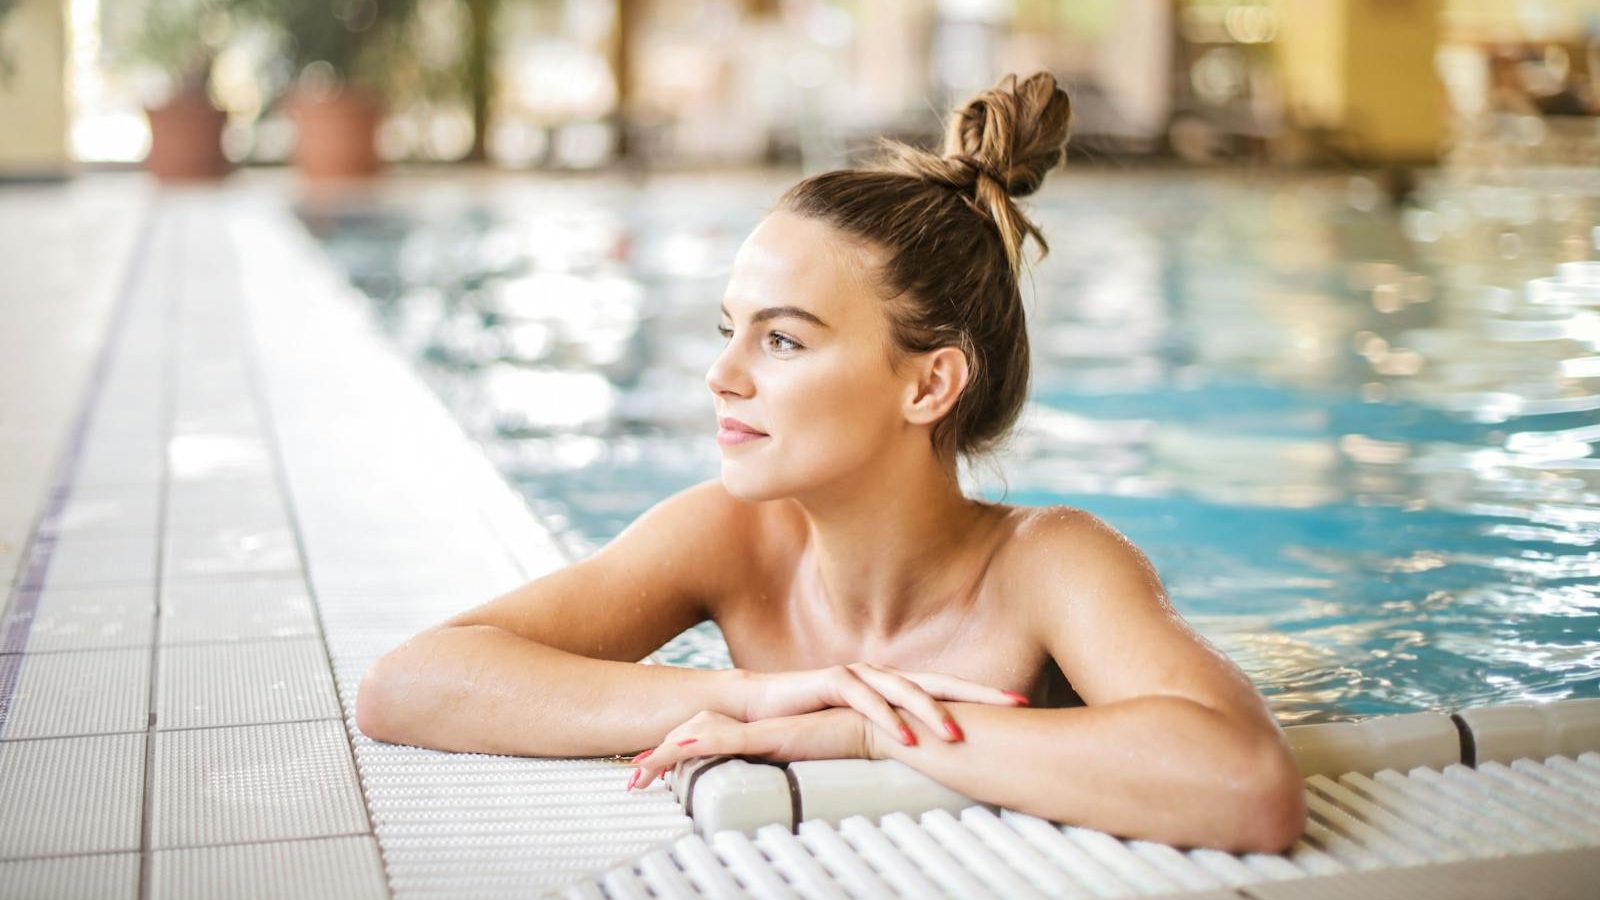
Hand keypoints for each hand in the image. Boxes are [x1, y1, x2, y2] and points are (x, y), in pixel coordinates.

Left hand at [627, 707, 881, 790]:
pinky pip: (720, 740)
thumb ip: (795, 773)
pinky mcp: (767, 736)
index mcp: (762, 736)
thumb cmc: (853, 747)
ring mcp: (758, 729)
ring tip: (636, 775)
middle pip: (693, 734)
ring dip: (662, 756)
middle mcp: (754, 728)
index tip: (654, 773)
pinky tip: (667, 754)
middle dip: (658, 756)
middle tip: (632, 778)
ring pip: (696, 736)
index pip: (710, 739)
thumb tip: (786, 799)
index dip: (680, 754)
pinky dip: (689, 749)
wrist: (876, 730)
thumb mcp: (814, 765)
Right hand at [740, 663, 1026, 748]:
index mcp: (894, 686)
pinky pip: (862, 700)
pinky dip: (885, 718)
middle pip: (938, 681)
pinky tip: (904, 738)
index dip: (984, 694)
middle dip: (978, 693)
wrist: (758, 708)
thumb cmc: (813, 720)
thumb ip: (894, 735)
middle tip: (1015, 704)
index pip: (948, 688)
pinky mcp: (829, 682)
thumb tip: (935, 758)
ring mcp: (857, 675)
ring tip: (957, 735)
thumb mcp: (861, 730)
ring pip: (903, 689)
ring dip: (931, 712)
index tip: (1024, 703)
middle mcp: (882, 676)